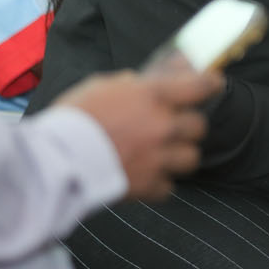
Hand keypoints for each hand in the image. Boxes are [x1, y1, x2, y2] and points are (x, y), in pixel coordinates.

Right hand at [59, 66, 221, 201]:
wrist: (55, 161)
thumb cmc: (73, 118)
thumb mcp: (101, 85)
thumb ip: (130, 84)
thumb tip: (143, 82)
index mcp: (152, 96)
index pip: (200, 85)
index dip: (210, 83)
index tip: (214, 84)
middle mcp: (163, 126)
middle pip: (199, 126)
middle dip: (188, 126)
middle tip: (172, 127)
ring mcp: (159, 158)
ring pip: (191, 158)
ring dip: (179, 156)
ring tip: (161, 155)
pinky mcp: (149, 186)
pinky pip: (168, 187)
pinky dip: (159, 183)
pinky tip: (143, 176)